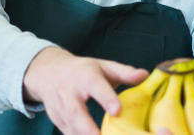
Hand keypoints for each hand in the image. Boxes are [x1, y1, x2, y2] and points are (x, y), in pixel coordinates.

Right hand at [22, 47, 148, 134]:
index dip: (106, 98)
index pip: (95, 86)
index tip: (117, 110)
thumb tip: (145, 75)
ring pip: (70, 126)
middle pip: (75, 112)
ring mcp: (60, 109)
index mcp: (84, 76)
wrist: (48, 72)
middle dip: (87, 128)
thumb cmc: (82, 70)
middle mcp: (69, 93)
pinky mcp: (57, 121)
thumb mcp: (103, 66)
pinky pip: (68, 134)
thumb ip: (124, 72)